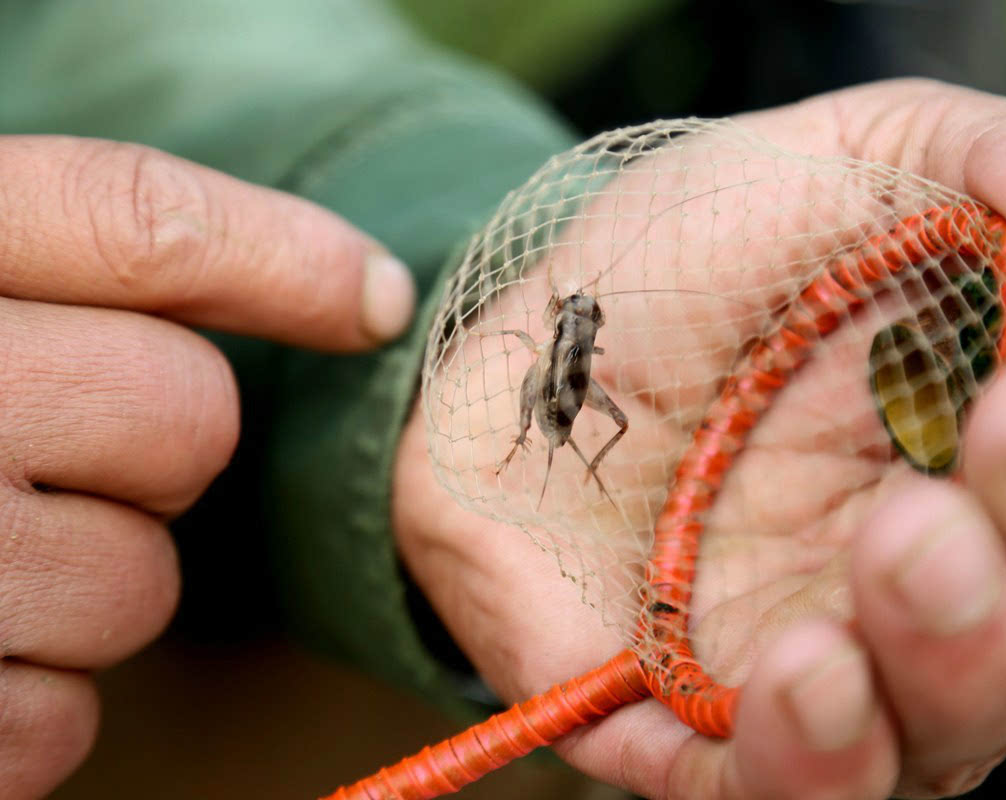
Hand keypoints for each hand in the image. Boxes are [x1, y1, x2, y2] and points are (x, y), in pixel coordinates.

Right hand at [0, 136, 413, 797]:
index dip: (283, 255)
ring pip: (140, 583)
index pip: (134, 222)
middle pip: (180, 417)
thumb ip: (73, 259)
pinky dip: (29, 701)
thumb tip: (365, 295)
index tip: (374, 296)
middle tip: (49, 449)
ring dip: (85, 583)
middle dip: (153, 449)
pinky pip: (62, 720)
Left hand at [393, 79, 1005, 798]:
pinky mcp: (696, 727)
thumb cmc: (688, 258)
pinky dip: (818, 751)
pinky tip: (806, 665)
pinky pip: (780, 788)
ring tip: (903, 539)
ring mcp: (823, 657)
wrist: (519, 340)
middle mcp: (930, 574)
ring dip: (959, 648)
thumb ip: (990, 160)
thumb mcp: (844, 158)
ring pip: (950, 726)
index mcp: (983, 448)